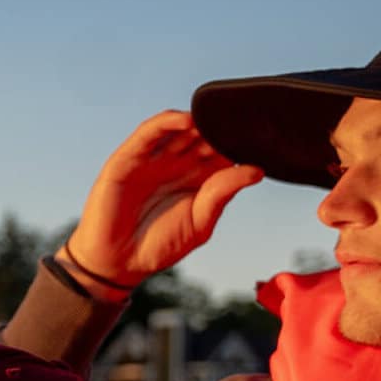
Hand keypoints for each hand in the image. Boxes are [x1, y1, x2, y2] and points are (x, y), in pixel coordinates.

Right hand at [60, 110, 262, 293]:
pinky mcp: (130, 157)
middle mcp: (177, 163)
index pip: (222, 151)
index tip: (262, 134)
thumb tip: (257, 170)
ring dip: (199, 120)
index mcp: (198, 179)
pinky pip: (151, 131)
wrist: (118, 262)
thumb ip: (223, 193)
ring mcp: (154, 158)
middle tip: (244, 120)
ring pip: (180, 129)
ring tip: (219, 118)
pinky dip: (169, 121)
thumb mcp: (199, 222)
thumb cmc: (159, 245)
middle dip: (222, 127)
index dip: (239, 142)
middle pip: (204, 135)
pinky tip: (188, 120)